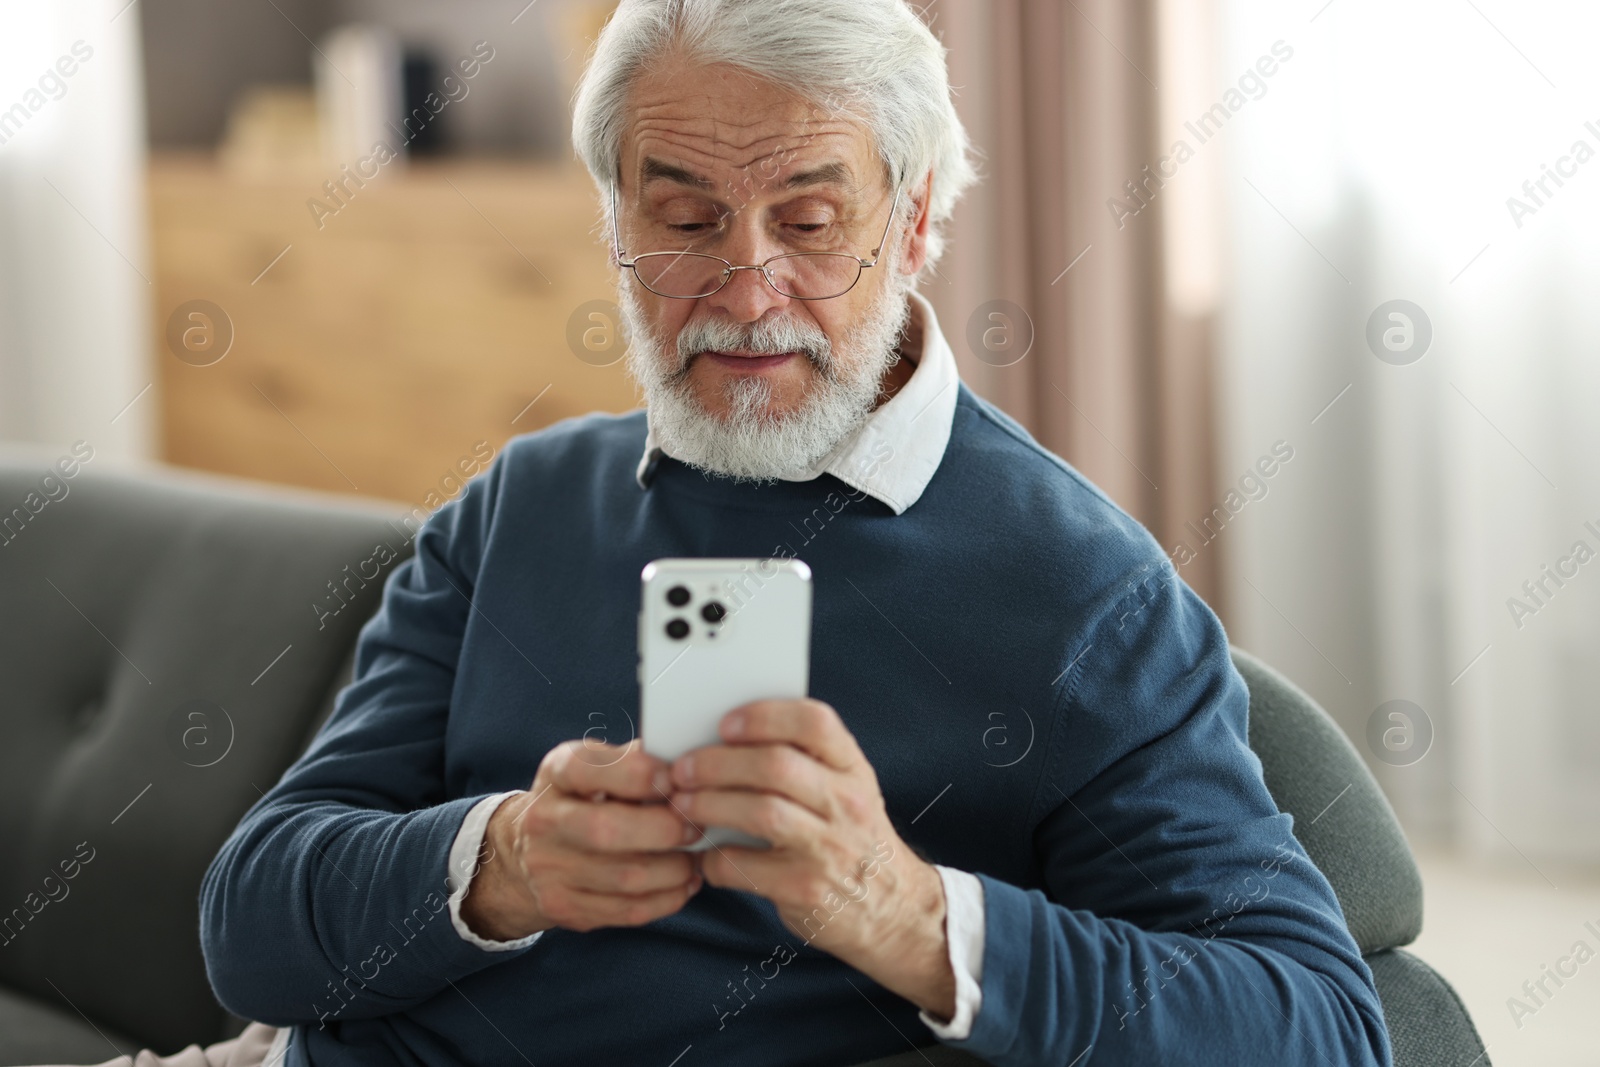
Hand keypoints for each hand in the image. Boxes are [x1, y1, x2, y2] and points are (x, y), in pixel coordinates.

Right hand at [461, 739, 703, 941]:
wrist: (527, 851)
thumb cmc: (582, 798)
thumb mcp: (597, 766)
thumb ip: (636, 760)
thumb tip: (686, 763)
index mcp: (557, 773)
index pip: (589, 768)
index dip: (638, 774)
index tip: (675, 780)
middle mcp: (544, 820)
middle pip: (607, 830)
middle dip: (665, 830)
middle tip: (696, 827)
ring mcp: (548, 869)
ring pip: (626, 877)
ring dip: (675, 869)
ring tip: (695, 858)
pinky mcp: (564, 907)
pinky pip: (628, 910)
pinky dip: (668, 898)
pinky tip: (683, 883)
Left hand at [666, 699, 955, 1020]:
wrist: (894, 908)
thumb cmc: (851, 838)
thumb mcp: (846, 790)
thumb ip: (802, 761)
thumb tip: (721, 740)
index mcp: (853, 768)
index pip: (815, 722)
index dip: (764, 716)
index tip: (725, 724)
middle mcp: (848, 803)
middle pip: (776, 765)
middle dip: (717, 764)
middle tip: (681, 769)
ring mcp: (831, 848)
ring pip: (761, 812)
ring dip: (709, 805)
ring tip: (682, 804)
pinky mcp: (809, 890)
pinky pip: (746, 867)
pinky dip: (715, 859)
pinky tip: (707, 856)